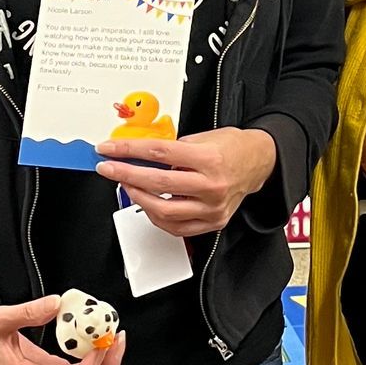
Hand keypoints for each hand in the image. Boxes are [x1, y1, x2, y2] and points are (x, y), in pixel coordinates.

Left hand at [97, 127, 276, 237]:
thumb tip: (138, 155)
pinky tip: (147, 203)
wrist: (258, 163)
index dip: (128, 151)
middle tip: (108, 169)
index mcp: (208, 159)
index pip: (158, 153)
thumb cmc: (230, 147)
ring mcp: (212, 208)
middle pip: (157, 183)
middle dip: (125, 175)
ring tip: (128, 185)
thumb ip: (171, 148)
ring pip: (163, 211)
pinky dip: (156, 216)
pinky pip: (176, 227)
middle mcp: (211, 185)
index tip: (108, 150)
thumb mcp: (202, 137)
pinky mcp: (213, 222)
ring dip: (138, 198)